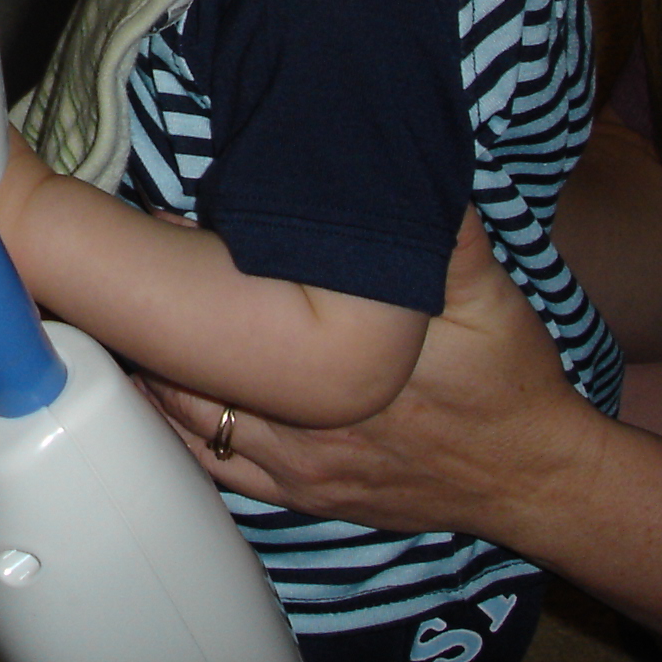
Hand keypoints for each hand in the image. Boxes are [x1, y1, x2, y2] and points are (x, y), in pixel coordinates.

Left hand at [139, 209, 601, 544]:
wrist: (538, 474)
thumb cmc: (507, 379)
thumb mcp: (487, 292)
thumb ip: (447, 233)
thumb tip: (409, 164)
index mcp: (338, 371)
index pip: (228, 322)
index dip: (182, 277)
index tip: (157, 228)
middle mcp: (306, 426)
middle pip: (193, 373)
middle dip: (154, 323)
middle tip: (124, 272)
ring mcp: (299, 469)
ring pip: (192, 423)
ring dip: (155, 375)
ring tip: (123, 324)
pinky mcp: (305, 497)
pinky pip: (216, 468)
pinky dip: (177, 431)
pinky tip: (153, 394)